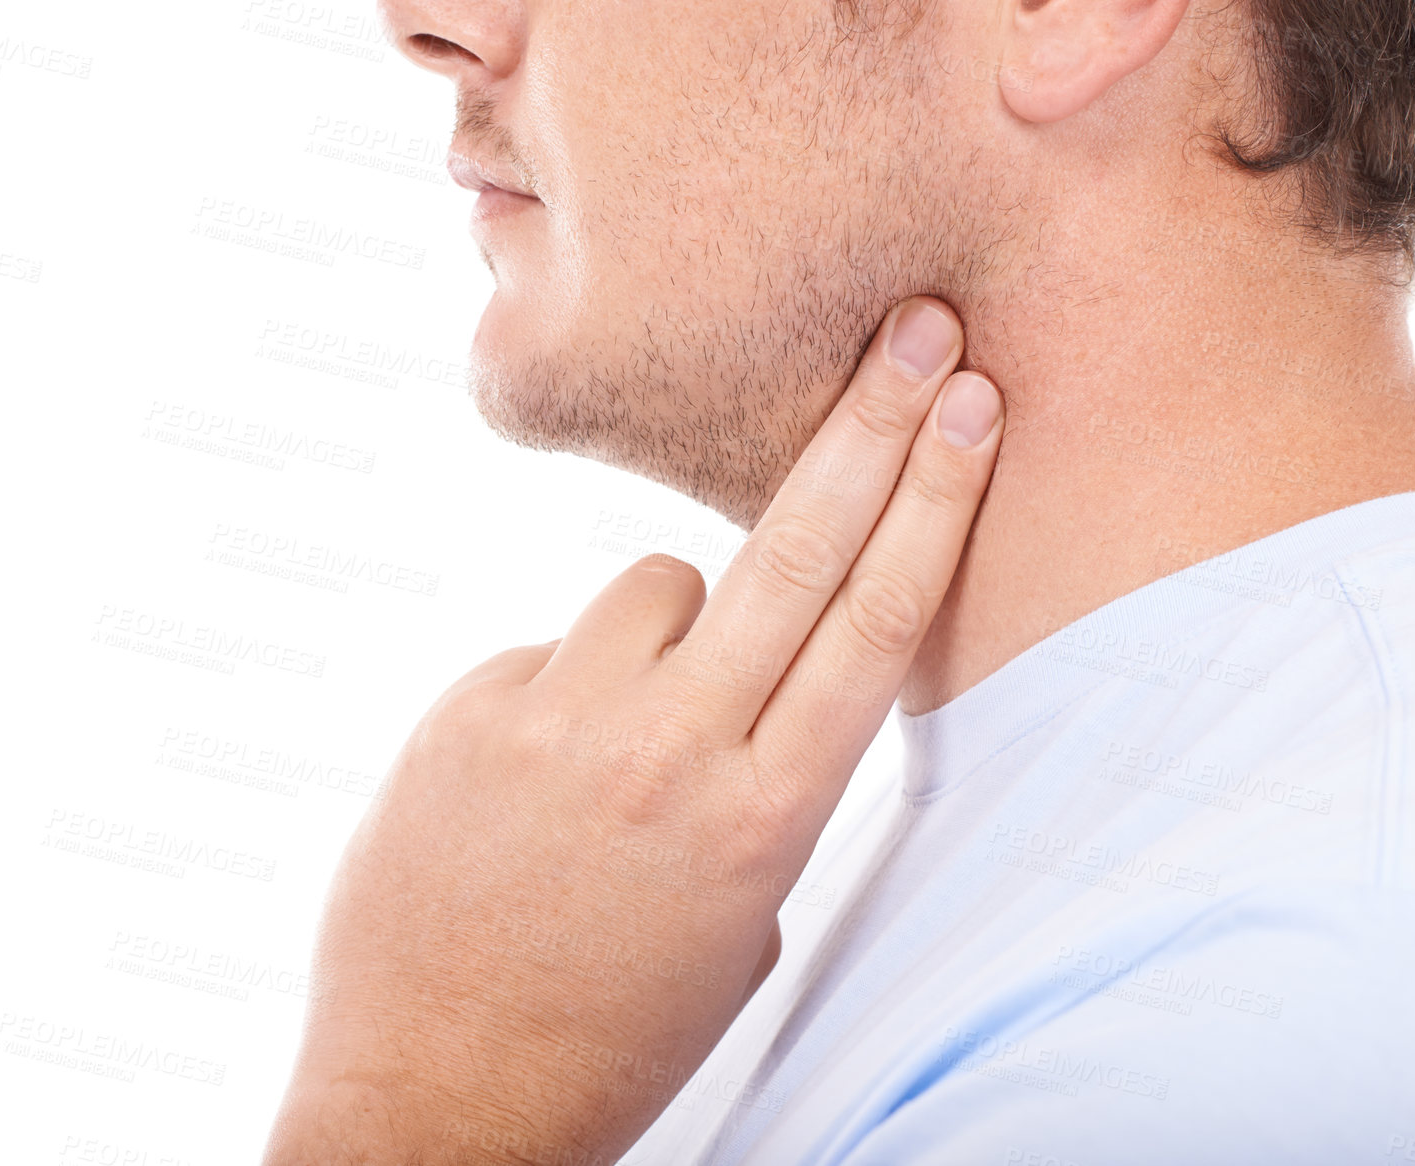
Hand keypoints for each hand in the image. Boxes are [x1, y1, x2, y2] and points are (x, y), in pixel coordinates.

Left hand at [263, 297, 1003, 1164]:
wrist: (443, 1096)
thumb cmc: (619, 1022)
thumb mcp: (741, 915)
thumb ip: (762, 777)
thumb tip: (749, 664)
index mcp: (766, 816)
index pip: (874, 623)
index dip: (934, 500)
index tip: (971, 404)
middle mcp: (670, 752)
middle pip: (795, 549)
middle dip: (868, 428)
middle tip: (912, 327)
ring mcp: (559, 723)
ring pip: (654, 586)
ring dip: (670, 630)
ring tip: (630, 738)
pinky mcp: (468, 712)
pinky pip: (554, 649)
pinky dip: (568, 692)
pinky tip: (538, 788)